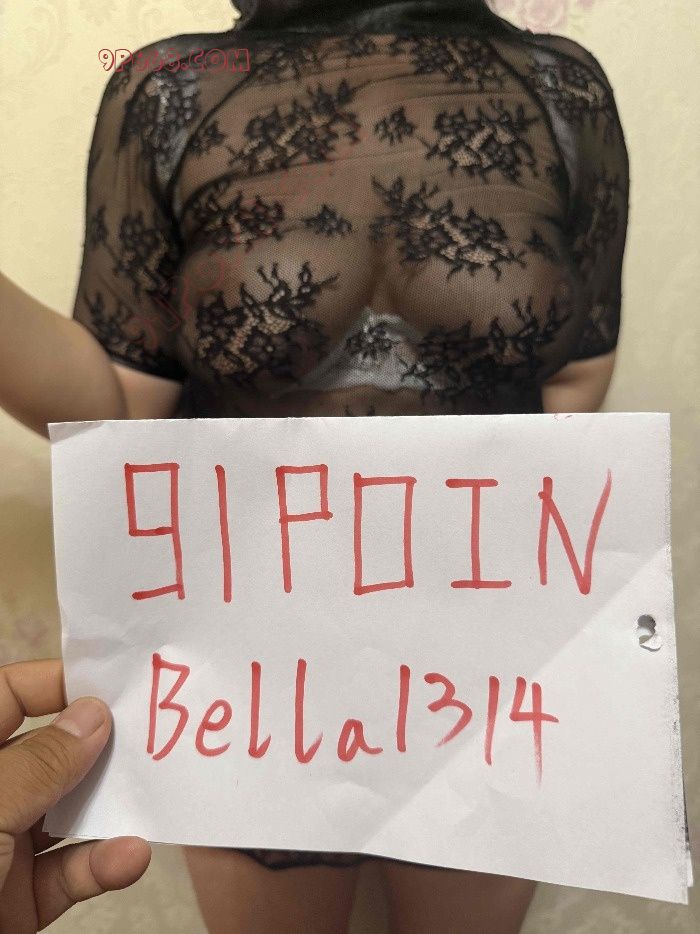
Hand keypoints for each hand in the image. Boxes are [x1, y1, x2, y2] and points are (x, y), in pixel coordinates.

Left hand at [0, 660, 150, 931]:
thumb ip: (40, 762)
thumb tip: (92, 714)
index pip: (8, 695)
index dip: (57, 684)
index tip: (114, 685)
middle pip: (48, 752)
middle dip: (98, 745)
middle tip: (151, 735)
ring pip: (66, 813)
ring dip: (109, 808)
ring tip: (150, 793)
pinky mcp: (18, 901)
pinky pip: (69, 872)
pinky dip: (102, 864)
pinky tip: (128, 856)